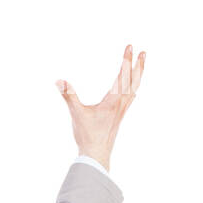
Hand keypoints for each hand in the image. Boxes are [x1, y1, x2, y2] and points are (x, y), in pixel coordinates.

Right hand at [55, 45, 144, 171]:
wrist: (97, 155)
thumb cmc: (88, 136)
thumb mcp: (77, 113)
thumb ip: (69, 96)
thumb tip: (59, 81)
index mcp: (114, 100)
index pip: (123, 75)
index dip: (126, 59)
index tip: (130, 46)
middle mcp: (122, 104)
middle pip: (134, 80)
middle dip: (138, 65)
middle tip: (143, 52)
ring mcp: (122, 111)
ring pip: (135, 88)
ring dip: (138, 75)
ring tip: (141, 64)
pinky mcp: (120, 117)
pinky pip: (131, 97)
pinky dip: (134, 88)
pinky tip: (132, 89)